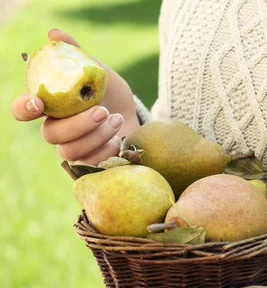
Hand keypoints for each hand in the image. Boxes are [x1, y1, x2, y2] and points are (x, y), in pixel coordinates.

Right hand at [11, 28, 139, 164]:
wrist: (132, 115)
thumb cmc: (108, 93)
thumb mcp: (96, 69)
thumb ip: (76, 53)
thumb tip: (54, 33)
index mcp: (50, 106)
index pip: (23, 110)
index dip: (24, 108)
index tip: (37, 103)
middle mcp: (56, 130)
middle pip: (51, 135)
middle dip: (78, 124)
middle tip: (103, 111)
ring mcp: (71, 149)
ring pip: (70, 151)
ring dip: (97, 135)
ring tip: (116, 119)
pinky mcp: (89, 164)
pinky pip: (89, 164)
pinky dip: (106, 151)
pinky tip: (119, 139)